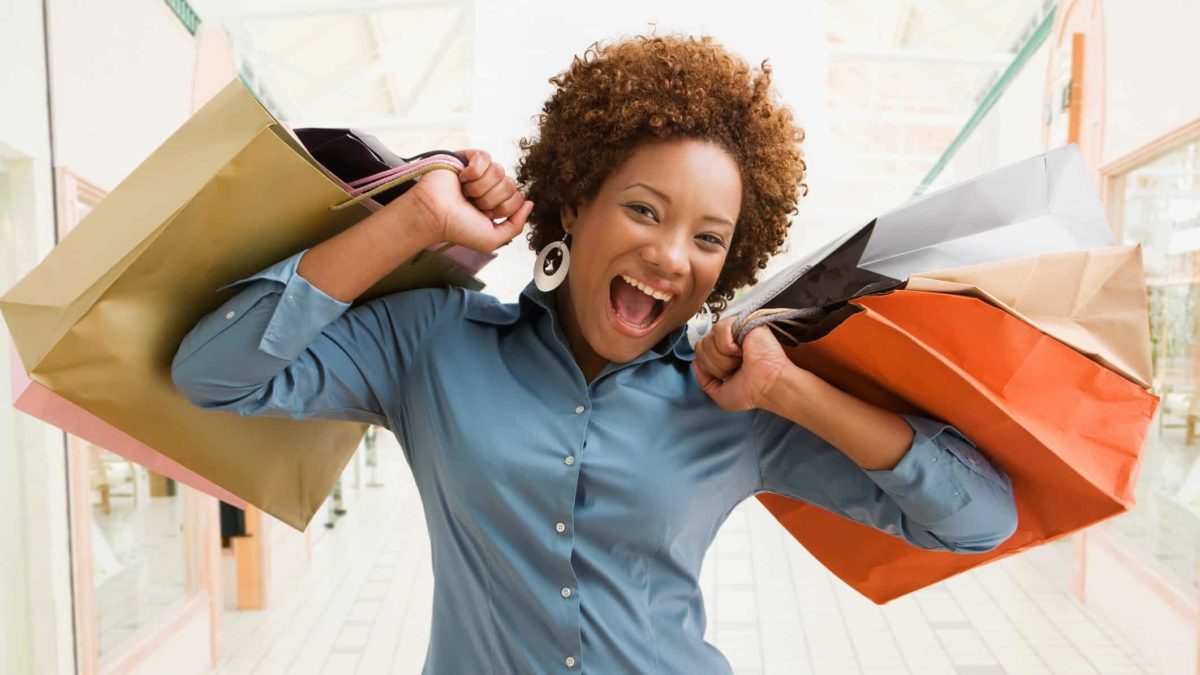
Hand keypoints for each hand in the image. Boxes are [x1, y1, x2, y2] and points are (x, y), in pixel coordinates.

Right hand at [401, 149, 533, 252]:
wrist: (434, 215)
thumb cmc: (458, 228)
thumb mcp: (492, 239)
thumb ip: (516, 226)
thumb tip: (530, 203)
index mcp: (497, 203)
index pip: (518, 198)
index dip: (503, 208)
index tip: (483, 215)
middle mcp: (490, 187)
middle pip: (510, 184)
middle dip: (490, 199)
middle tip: (472, 204)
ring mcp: (480, 172)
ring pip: (499, 171)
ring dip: (480, 187)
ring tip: (464, 193)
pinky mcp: (468, 158)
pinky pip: (485, 157)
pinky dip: (473, 171)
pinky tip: (462, 179)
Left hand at [692, 316, 795, 411]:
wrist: (768, 386)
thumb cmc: (751, 392)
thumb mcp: (721, 395)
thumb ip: (704, 381)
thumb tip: (694, 362)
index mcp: (722, 354)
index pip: (699, 352)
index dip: (709, 367)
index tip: (728, 375)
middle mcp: (727, 340)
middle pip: (701, 346)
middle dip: (716, 365)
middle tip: (736, 368)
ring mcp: (734, 330)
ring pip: (708, 340)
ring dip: (723, 358)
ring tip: (741, 360)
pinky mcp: (742, 321)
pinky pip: (719, 330)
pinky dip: (728, 346)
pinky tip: (743, 351)